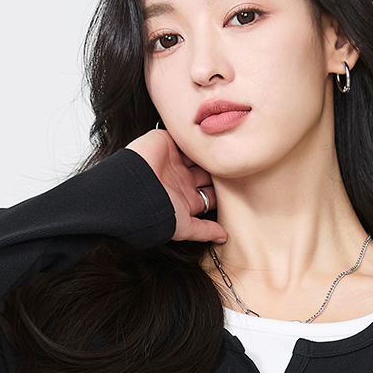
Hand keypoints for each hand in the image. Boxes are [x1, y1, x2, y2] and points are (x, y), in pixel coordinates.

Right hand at [126, 129, 226, 245]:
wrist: (132, 191)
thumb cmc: (155, 212)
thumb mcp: (184, 227)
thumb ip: (204, 230)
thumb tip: (224, 238)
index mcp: (186, 197)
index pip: (210, 193)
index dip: (224, 191)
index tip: (240, 187)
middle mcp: (181, 179)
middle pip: (207, 172)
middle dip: (219, 169)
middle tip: (237, 164)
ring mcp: (174, 161)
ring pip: (199, 154)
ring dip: (209, 151)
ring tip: (225, 147)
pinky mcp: (166, 142)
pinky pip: (185, 136)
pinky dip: (195, 135)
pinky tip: (210, 135)